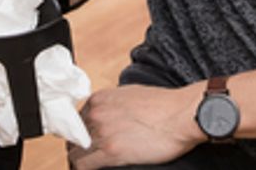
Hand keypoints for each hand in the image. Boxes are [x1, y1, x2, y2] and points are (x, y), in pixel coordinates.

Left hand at [68, 83, 204, 168]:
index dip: (81, 133)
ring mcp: (101, 132)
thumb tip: (108, 115)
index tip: (86, 142)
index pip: (77, 120)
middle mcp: (96, 113)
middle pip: (75, 136)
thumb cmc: (163, 105)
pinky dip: (84, 168)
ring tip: (89, 165)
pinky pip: (83, 164)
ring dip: (81, 159)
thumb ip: (112, 104)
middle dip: (80, 146)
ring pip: (76, 152)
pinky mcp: (110, 151)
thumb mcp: (130, 94)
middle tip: (87, 156)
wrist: (180, 115)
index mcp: (99, 99)